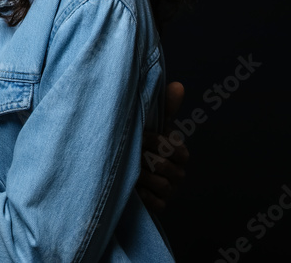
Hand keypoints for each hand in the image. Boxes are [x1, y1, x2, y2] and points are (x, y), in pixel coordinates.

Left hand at [138, 81, 189, 213]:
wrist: (113, 165)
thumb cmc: (136, 139)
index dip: (157, 142)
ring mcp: (169, 189)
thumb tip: (178, 85)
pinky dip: (145, 196)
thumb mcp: (148, 122)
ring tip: (128, 168)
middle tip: (131, 152)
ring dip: (143, 176)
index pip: (176, 149)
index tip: (141, 135)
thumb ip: (165, 106)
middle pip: (168, 167)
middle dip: (147, 158)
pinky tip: (132, 188)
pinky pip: (158, 203)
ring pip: (163, 184)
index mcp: (178, 151)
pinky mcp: (159, 205)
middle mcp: (177, 171)